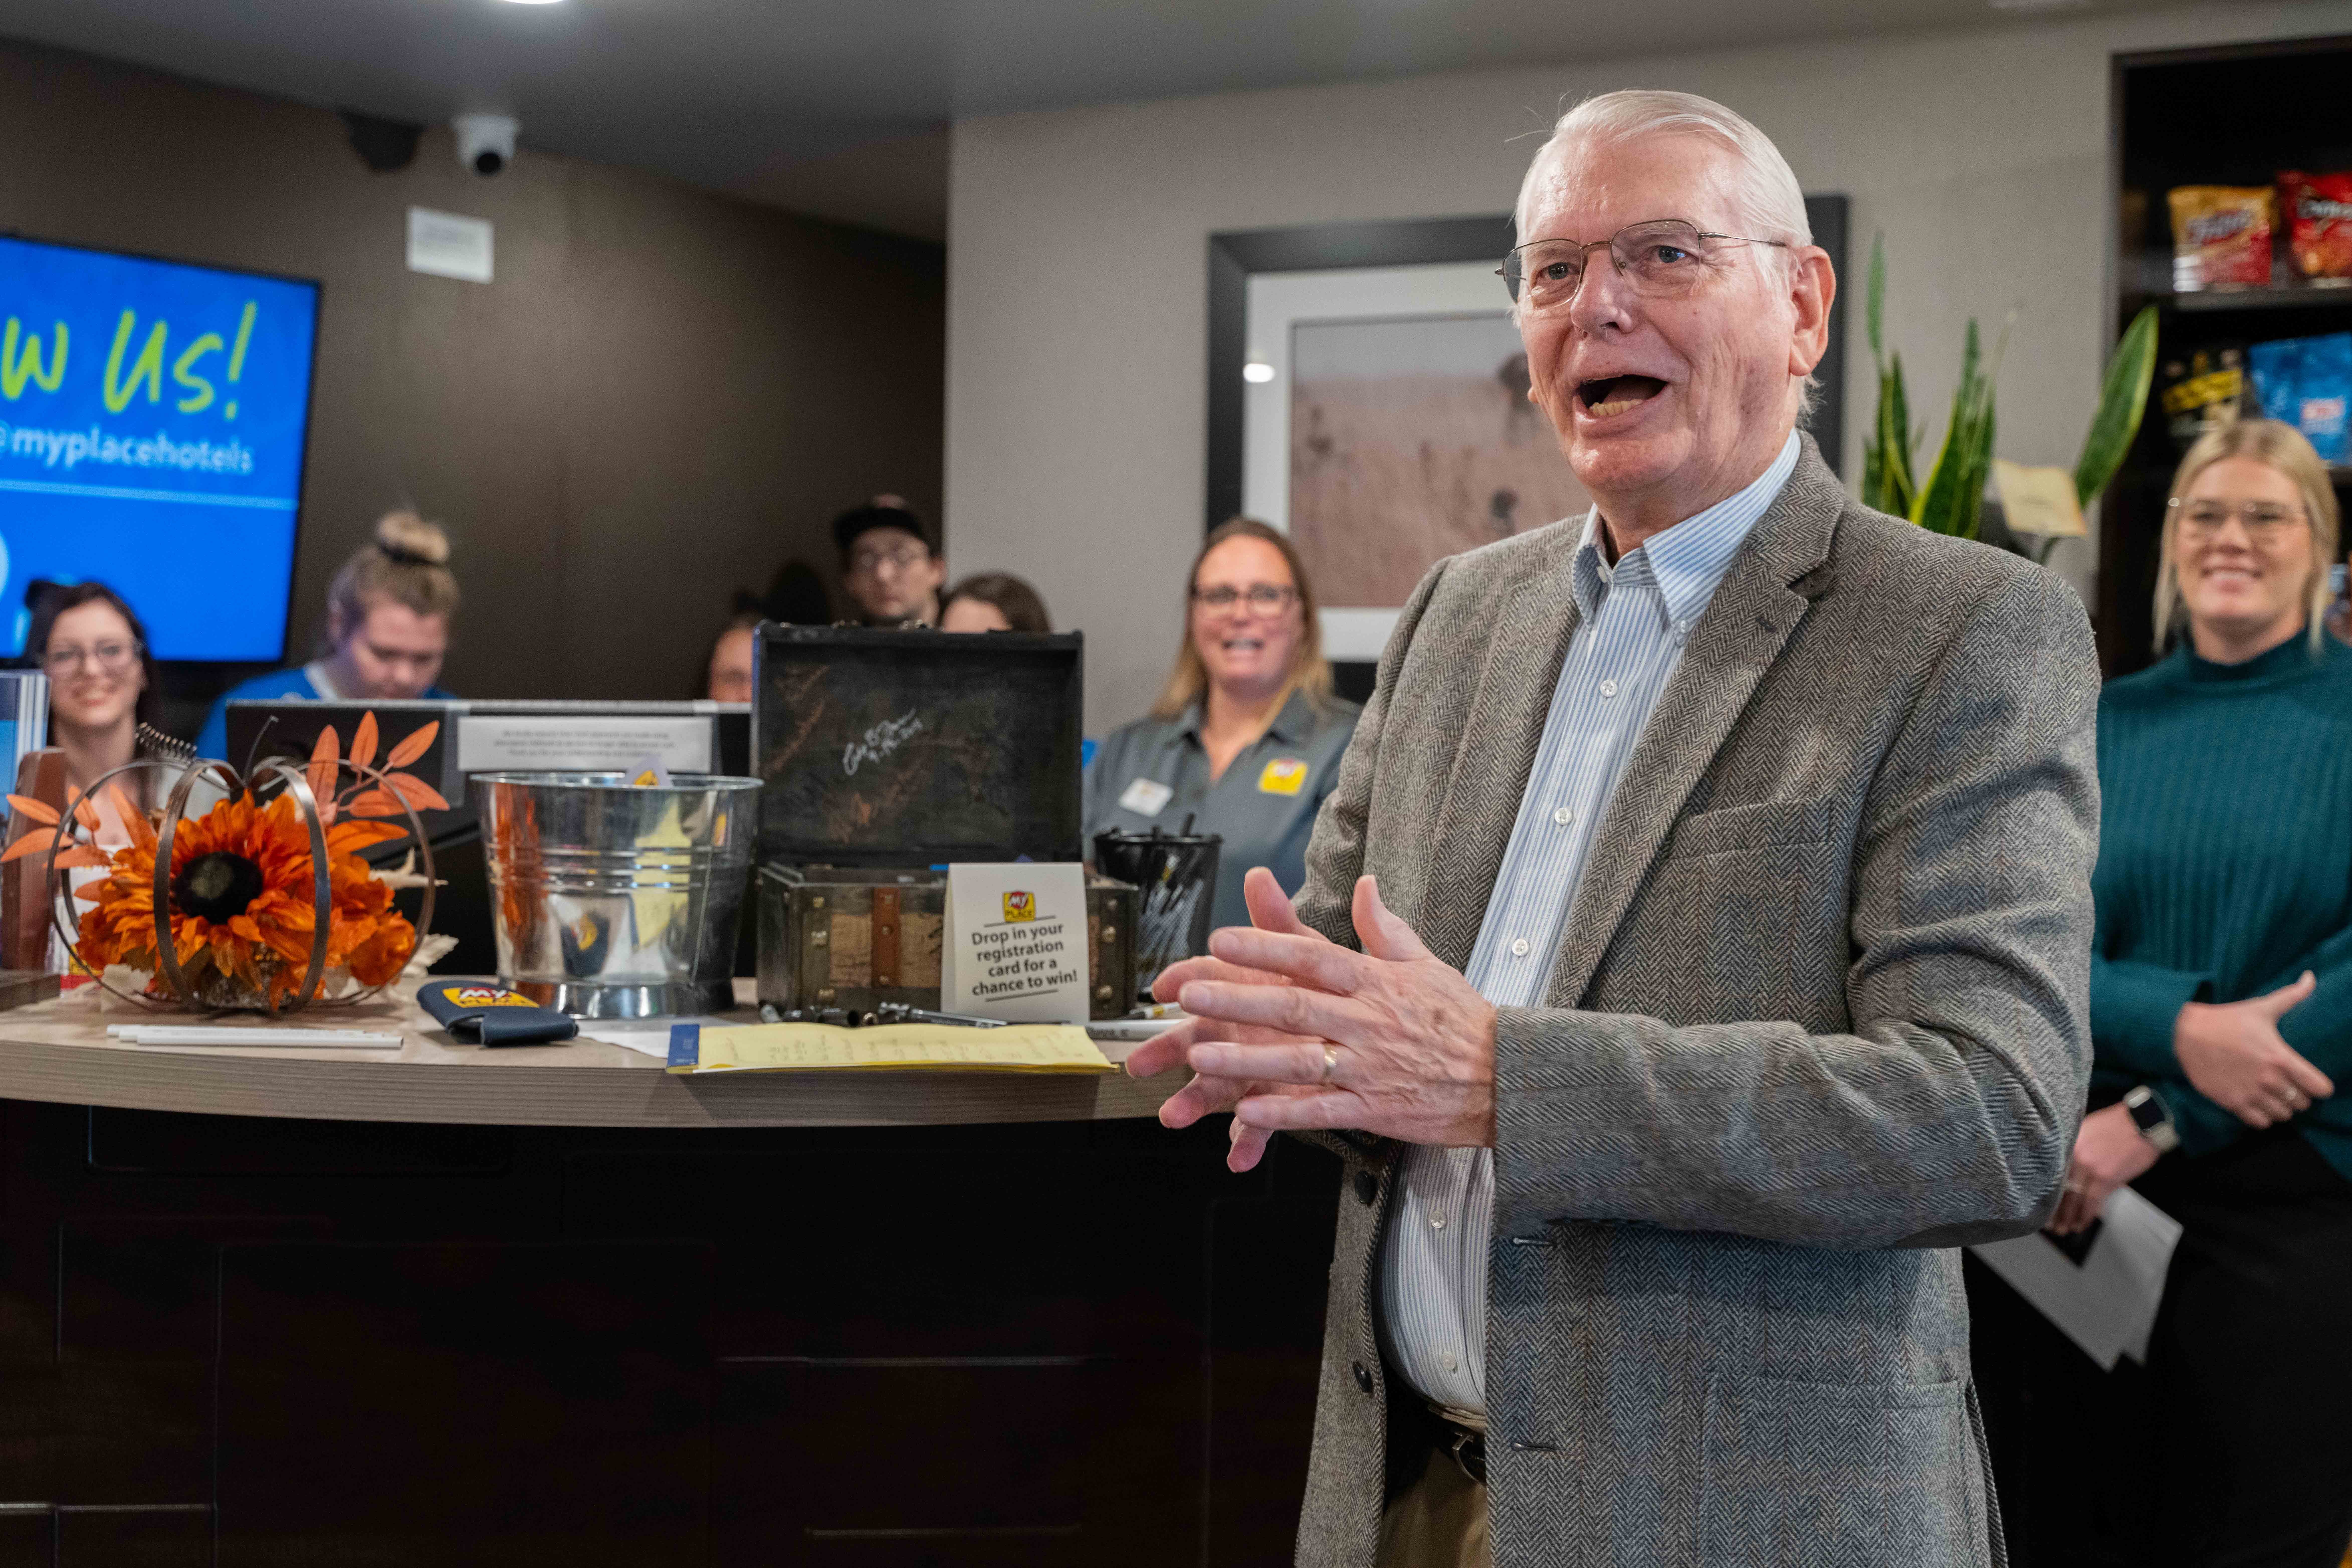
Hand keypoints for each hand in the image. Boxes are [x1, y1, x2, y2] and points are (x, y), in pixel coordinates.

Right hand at [1126, 868, 1340, 1172]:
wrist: (1366, 1033)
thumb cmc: (1324, 987)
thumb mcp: (1308, 952)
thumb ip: (1279, 920)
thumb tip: (1260, 876)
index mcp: (1245, 988)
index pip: (1207, 977)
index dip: (1185, 980)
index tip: (1166, 985)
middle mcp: (1242, 1026)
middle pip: (1199, 1035)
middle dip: (1168, 1050)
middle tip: (1139, 1062)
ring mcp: (1254, 1064)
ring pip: (1218, 1083)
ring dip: (1194, 1101)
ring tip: (1174, 1116)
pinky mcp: (1274, 1097)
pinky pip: (1258, 1123)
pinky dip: (1246, 1141)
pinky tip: (1237, 1157)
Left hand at [1172, 870, 1497, 1148]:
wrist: (1507, 1074)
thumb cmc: (1463, 1020)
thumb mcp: (1427, 963)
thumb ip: (1385, 927)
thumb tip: (1365, 885)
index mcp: (1376, 982)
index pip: (1310, 957)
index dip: (1264, 948)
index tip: (1221, 940)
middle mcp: (1368, 1022)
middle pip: (1293, 1006)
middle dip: (1237, 999)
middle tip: (1191, 993)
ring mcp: (1370, 1067)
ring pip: (1299, 1061)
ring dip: (1247, 1058)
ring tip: (1202, 1054)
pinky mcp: (1376, 1108)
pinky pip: (1322, 1110)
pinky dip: (1285, 1112)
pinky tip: (1248, 1111)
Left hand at [2048, 1103, 2159, 1234]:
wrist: (2141, 1122)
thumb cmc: (2114, 1124)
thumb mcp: (2085, 1130)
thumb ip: (2073, 1149)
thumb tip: (2066, 1170)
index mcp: (2066, 1145)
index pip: (2050, 1175)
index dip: (2043, 1193)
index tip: (2037, 1205)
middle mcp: (2073, 1158)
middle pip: (2057, 1189)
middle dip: (2053, 1210)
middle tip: (2049, 1226)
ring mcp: (2089, 1169)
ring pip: (2073, 1199)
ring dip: (2068, 1217)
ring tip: (2063, 1230)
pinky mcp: (2106, 1178)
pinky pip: (2092, 1202)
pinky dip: (2085, 1215)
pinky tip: (2080, 1224)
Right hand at [2173, 973, 2332, 1126]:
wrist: (2185, 1033)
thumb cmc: (2226, 1020)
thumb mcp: (2261, 1008)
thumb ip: (2292, 995)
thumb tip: (2311, 976)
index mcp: (2280, 1058)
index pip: (2319, 1088)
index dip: (2320, 1086)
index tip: (2312, 1081)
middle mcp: (2269, 1079)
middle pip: (2302, 1104)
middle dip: (2298, 1096)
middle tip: (2287, 1085)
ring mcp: (2250, 1093)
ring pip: (2282, 1115)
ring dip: (2280, 1107)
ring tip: (2272, 1096)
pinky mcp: (2232, 1102)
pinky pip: (2260, 1123)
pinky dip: (2261, 1116)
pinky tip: (2256, 1103)